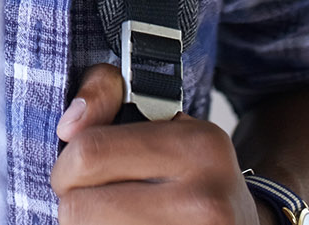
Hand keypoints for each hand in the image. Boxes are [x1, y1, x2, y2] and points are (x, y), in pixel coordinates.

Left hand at [51, 64, 263, 223]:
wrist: (242, 224)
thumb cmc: (189, 170)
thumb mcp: (161, 118)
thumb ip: (105, 96)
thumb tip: (69, 124)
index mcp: (196, 147)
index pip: (89, 153)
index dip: (66, 166)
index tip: (74, 173)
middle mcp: (204, 202)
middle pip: (79, 208)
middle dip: (73, 204)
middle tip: (91, 201)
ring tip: (110, 217)